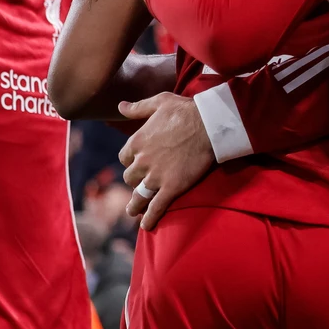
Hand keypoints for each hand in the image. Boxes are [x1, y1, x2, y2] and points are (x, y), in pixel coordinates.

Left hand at [117, 92, 216, 229]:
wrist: (209, 124)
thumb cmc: (185, 110)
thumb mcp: (159, 102)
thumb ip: (137, 107)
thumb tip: (120, 106)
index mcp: (137, 142)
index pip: (124, 158)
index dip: (131, 161)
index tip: (137, 164)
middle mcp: (142, 161)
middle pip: (130, 177)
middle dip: (135, 180)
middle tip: (141, 184)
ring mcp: (156, 177)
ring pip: (139, 196)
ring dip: (135, 205)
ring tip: (133, 211)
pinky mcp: (172, 187)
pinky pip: (156, 207)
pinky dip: (150, 218)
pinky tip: (146, 226)